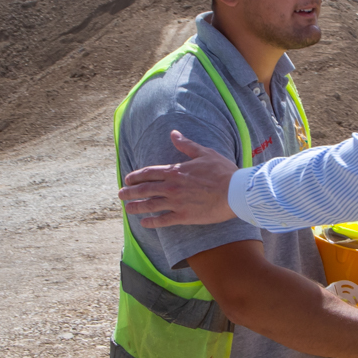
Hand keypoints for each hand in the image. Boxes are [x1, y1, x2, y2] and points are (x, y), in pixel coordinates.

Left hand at [119, 132, 239, 226]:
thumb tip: (174, 133)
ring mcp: (176, 203)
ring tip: (127, 209)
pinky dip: (151, 222)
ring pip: (150, 205)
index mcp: (175, 171)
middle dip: (130, 192)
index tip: (127, 179)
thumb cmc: (223, 171)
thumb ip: (186, 145)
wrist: (236, 192)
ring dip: (136, 207)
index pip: (149, 173)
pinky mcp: (184, 216)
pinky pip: (163, 220)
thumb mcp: (204, 153)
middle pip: (144, 189)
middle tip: (120, 194)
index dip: (135, 176)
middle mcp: (172, 187)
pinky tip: (144, 223)